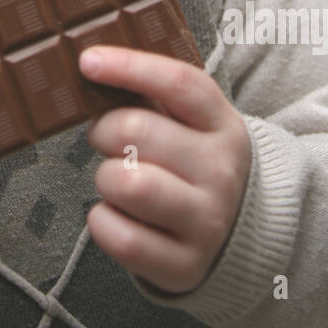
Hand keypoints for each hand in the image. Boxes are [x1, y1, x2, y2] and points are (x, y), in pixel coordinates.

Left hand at [79, 46, 251, 293]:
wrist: (240, 237)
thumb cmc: (196, 166)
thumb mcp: (195, 125)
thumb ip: (153, 94)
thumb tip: (94, 63)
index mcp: (224, 127)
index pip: (178, 84)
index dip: (128, 67)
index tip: (87, 61)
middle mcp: (221, 173)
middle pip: (136, 131)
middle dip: (104, 131)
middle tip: (106, 139)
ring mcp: (207, 222)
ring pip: (127, 184)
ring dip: (106, 178)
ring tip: (118, 179)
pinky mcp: (186, 265)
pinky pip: (120, 237)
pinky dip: (103, 222)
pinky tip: (117, 214)